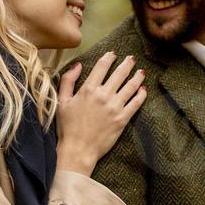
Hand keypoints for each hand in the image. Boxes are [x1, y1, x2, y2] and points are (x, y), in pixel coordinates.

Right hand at [55, 52, 145, 176]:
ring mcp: (115, 107)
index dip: (109, 57)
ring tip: (141, 71)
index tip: (113, 54)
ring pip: (130, 86)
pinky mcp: (122, 119)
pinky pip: (135, 103)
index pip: (102, 66)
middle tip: (132, 58)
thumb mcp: (61, 101)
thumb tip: (78, 65)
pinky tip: (143, 90)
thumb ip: (68, 80)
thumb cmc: (67, 127)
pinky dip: (141, 95)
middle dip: (127, 63)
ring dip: (137, 77)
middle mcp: (103, 95)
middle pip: (120, 73)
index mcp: (88, 89)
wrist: (78, 150)